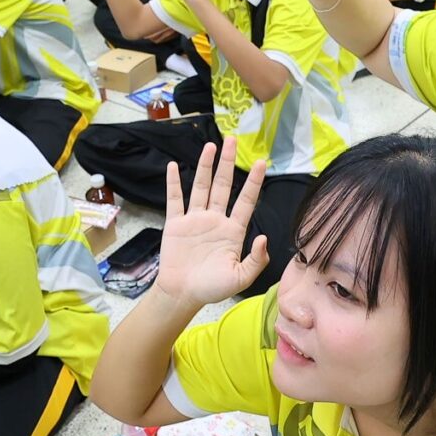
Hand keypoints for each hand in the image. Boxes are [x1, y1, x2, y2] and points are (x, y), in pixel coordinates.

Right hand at [153, 139, 268, 304]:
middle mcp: (215, 220)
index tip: (262, 162)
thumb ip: (256, 260)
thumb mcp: (241, 278)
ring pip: (201, 187)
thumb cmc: (212, 289)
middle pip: (223, 185)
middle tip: (232, 140)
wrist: (182, 295)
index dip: (254, 182)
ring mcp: (195, 220)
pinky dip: (173, 183)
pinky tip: (172, 166)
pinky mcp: (176, 224)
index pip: (246, 201)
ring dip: (205, 167)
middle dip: (228, 163)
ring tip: (210, 146)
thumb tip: (263, 237)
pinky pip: (174, 200)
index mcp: (233, 231)